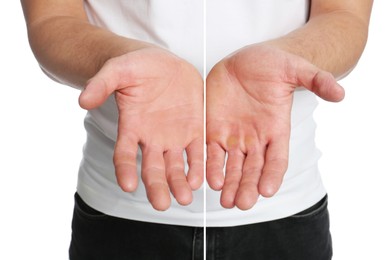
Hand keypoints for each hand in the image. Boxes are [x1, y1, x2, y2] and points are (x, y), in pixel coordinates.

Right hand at [79, 47, 203, 210]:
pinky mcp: (194, 130)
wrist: (162, 64)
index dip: (125, 169)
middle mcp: (151, 138)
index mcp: (131, 127)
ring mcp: (174, 137)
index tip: (127, 185)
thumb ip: (101, 83)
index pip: (124, 154)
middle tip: (161, 204)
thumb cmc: (136, 67)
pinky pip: (197, 152)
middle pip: (152, 168)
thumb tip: (82, 100)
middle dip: (156, 187)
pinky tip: (200, 179)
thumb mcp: (117, 69)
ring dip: (180, 183)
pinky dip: (199, 166)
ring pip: (176, 166)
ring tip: (185, 198)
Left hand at [206, 44, 343, 209]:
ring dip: (229, 184)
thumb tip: (339, 92)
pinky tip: (209, 180)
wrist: (246, 60)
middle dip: (247, 186)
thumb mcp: (295, 68)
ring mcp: (234, 137)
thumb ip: (316, 80)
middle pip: (253, 169)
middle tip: (242, 203)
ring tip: (224, 200)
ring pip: (232, 167)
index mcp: (276, 129)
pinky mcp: (214, 130)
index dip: (273, 174)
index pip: (277, 159)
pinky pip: (211, 152)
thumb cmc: (272, 65)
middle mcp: (256, 139)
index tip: (267, 190)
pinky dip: (210, 166)